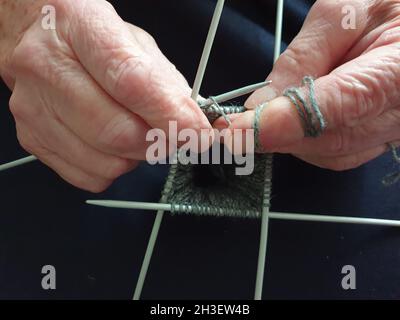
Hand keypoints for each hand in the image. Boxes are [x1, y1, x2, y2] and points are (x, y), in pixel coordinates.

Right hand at [0, 0, 210, 191]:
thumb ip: (166, 83)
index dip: (171, 115)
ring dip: (137, 156)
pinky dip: (114, 166)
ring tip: (137, 131)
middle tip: (173, 134)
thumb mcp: (135, 43)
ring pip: (107, 161)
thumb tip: (194, 125)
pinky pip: (91, 176)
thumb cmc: (91, 40)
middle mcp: (46, 67)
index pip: (131, 82)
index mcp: (78, 26)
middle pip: (118, 131)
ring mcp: (33, 107)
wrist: (39, 41)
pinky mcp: (33, 139)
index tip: (198, 132)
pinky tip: (112, 144)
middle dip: (159, 142)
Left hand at [224, 0, 399, 170]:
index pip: (340, 104)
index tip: (240, 129)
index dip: (285, 121)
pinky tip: (296, 117)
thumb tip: (263, 102)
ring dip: (290, 137)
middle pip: (331, 139)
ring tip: (274, 109)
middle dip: (277, 133)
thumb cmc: (388, 7)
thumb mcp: (345, 13)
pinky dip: (306, 140)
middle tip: (236, 125)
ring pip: (331, 154)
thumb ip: (304, 56)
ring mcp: (393, 130)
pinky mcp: (380, 139)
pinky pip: (337, 153)